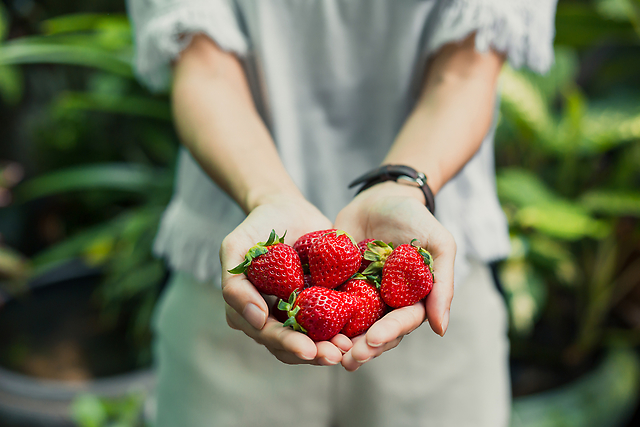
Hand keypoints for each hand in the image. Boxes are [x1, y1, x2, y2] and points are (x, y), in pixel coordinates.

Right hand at [220, 194, 352, 364]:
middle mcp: (273, 317)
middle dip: (314, 353)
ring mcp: (298, 311)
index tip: (308, 350)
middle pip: (293, 345)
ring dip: (330, 347)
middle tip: (335, 355)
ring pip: (313, 339)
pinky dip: (345, 328)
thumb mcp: (235, 248)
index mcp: (250, 311)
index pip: (268, 334)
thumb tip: (258, 319)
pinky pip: (333, 320)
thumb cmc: (256, 227)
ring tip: (348, 348)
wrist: (286, 208)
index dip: (288, 344)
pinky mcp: (321, 301)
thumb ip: (235, 283)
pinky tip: (359, 331)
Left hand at [333, 182, 455, 370]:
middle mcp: (384, 303)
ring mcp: (359, 295)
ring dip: (340, 341)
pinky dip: (316, 316)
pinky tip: (305, 327)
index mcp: (410, 299)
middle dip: (363, 347)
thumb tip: (441, 328)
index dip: (389, 333)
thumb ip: (443, 283)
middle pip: (374, 332)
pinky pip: (325, 302)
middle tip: (348, 358)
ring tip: (327, 353)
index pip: (401, 323)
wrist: (380, 196)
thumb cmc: (414, 218)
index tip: (374, 340)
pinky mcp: (336, 284)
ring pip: (349, 325)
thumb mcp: (438, 244)